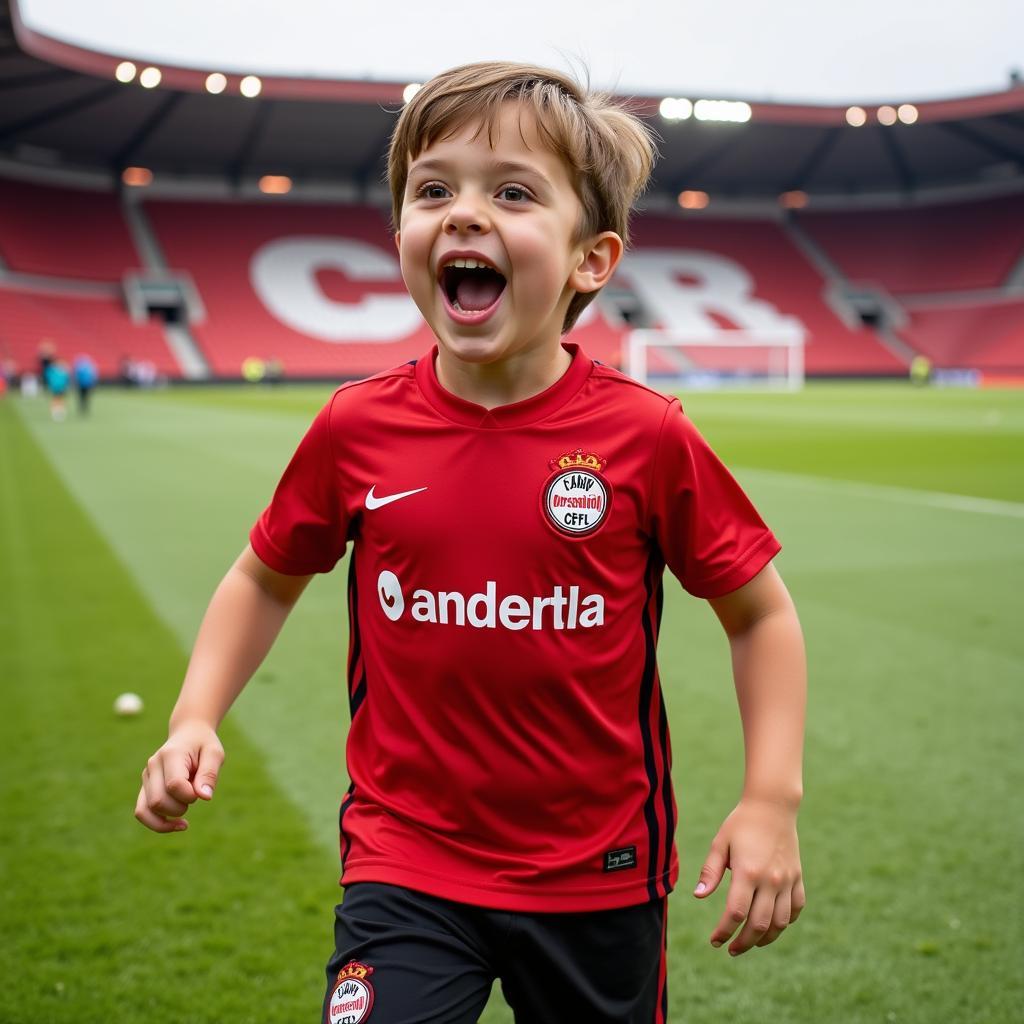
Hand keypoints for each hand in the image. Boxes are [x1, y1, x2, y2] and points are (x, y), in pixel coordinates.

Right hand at [134, 720, 224, 832]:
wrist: (188, 733)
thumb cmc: (203, 744)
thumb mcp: (214, 753)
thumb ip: (210, 774)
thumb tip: (204, 797)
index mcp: (171, 754)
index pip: (174, 784)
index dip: (189, 795)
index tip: (202, 791)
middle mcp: (153, 765)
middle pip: (158, 801)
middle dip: (179, 808)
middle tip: (194, 797)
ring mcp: (146, 776)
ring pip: (146, 810)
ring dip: (168, 819)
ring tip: (184, 817)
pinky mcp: (145, 787)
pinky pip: (142, 812)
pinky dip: (157, 824)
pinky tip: (175, 825)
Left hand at [692, 797, 805, 955]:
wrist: (772, 806)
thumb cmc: (740, 823)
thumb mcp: (720, 843)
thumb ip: (710, 871)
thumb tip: (698, 896)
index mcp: (748, 872)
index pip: (736, 913)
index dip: (724, 931)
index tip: (714, 941)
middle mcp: (770, 880)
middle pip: (759, 925)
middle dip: (743, 943)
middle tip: (730, 949)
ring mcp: (787, 880)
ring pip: (780, 923)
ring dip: (765, 938)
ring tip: (750, 942)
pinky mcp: (798, 878)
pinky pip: (796, 909)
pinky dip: (786, 923)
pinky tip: (772, 926)